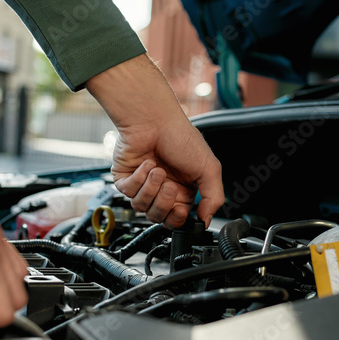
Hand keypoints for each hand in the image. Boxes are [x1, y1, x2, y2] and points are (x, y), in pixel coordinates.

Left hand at [86, 54, 223, 227]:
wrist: (154, 119)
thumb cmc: (180, 136)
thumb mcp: (209, 168)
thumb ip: (213, 197)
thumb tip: (206, 220)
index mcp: (183, 189)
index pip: (177, 219)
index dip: (177, 219)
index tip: (180, 210)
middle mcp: (162, 189)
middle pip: (159, 217)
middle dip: (164, 203)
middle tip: (169, 185)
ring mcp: (142, 184)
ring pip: (141, 207)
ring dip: (151, 188)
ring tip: (157, 170)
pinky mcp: (125, 178)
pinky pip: (128, 192)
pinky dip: (138, 178)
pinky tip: (146, 163)